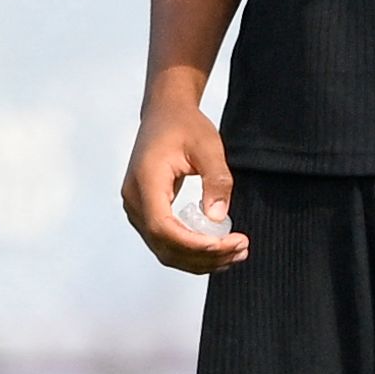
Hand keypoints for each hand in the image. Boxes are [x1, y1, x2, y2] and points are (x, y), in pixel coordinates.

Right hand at [122, 107, 246, 274]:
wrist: (165, 114)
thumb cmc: (183, 125)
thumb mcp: (208, 147)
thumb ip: (215, 181)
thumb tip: (218, 218)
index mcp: (145, 180)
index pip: (162, 225)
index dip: (191, 243)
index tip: (223, 243)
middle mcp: (135, 199)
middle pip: (163, 244)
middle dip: (203, 255)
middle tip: (240, 250)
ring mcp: (137, 208)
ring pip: (164, 249)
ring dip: (199, 259)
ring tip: (234, 254)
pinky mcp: (146, 212)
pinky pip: (165, 241)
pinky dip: (191, 251)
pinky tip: (217, 250)